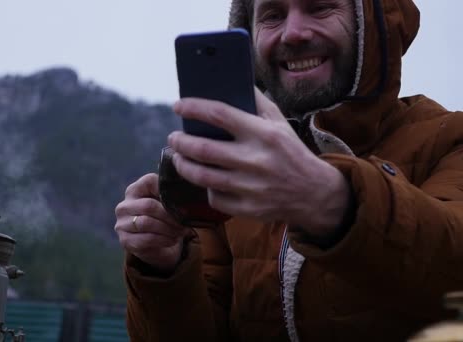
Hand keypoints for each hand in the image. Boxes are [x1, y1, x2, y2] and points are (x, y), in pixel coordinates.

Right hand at [114, 173, 189, 271]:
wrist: (158, 246)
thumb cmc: (164, 219)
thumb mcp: (167, 204)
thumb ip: (172, 195)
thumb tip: (186, 196)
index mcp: (135, 190)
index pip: (150, 182)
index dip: (168, 191)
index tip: (183, 201)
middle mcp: (124, 205)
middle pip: (149, 206)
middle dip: (170, 215)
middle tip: (184, 222)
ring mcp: (122, 224)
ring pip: (147, 223)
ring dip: (168, 229)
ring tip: (180, 231)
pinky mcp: (125, 241)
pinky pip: (147, 239)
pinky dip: (163, 239)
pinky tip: (172, 240)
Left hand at [168, 88, 350, 237]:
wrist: (314, 193)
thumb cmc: (290, 151)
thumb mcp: (279, 122)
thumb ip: (256, 101)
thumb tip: (229, 80)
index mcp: (263, 133)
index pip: (220, 114)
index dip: (194, 108)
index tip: (178, 106)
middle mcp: (256, 160)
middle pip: (203, 149)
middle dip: (181, 142)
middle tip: (173, 137)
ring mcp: (251, 187)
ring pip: (202, 177)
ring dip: (183, 165)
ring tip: (178, 156)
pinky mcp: (248, 208)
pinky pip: (214, 198)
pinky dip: (205, 188)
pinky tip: (204, 179)